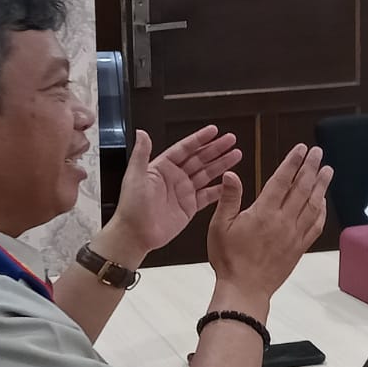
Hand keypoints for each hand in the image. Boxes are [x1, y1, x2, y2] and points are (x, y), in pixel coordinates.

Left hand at [109, 126, 242, 256]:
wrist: (136, 235)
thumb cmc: (131, 207)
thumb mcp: (135, 177)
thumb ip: (141, 154)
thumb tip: (142, 133)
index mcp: (162, 168)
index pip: (184, 149)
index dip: (199, 139)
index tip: (213, 131)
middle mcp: (175, 178)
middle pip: (200, 159)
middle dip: (216, 149)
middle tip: (230, 140)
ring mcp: (183, 192)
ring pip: (207, 174)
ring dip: (222, 164)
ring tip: (236, 155)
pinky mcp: (189, 207)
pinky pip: (208, 196)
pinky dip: (220, 189)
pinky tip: (230, 183)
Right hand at [206, 145, 332, 301]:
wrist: (245, 289)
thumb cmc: (228, 259)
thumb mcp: (219, 226)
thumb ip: (228, 199)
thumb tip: (231, 174)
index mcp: (263, 212)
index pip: (282, 180)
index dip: (293, 162)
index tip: (301, 149)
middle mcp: (283, 221)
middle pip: (301, 188)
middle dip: (311, 167)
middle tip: (318, 152)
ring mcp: (294, 235)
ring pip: (313, 205)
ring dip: (321, 186)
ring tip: (327, 171)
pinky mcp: (299, 248)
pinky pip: (315, 226)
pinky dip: (321, 211)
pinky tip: (323, 202)